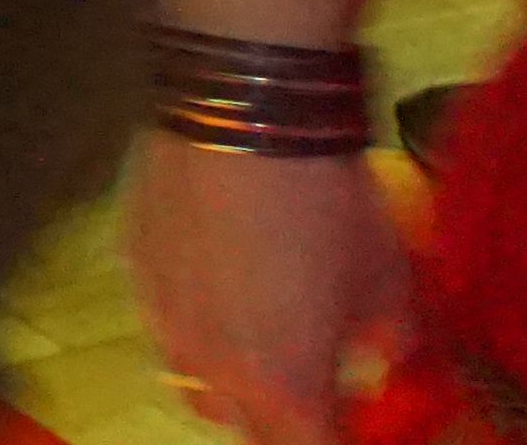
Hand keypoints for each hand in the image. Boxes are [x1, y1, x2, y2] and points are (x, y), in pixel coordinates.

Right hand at [128, 136, 418, 443]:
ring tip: (260, 326)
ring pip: (195, 377)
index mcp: (284, 389)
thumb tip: (387, 357)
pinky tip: (222, 264)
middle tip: (316, 377)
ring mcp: (162, 320)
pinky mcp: (134, 269)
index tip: (357, 423)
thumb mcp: (392, 282)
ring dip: (232, 371)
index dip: (341, 440)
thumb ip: (392, 342)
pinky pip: (166, 316)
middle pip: (246, 428)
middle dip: (283, 416)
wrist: (243, 113)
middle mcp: (213, 371)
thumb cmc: (329, 206)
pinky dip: (198, 312)